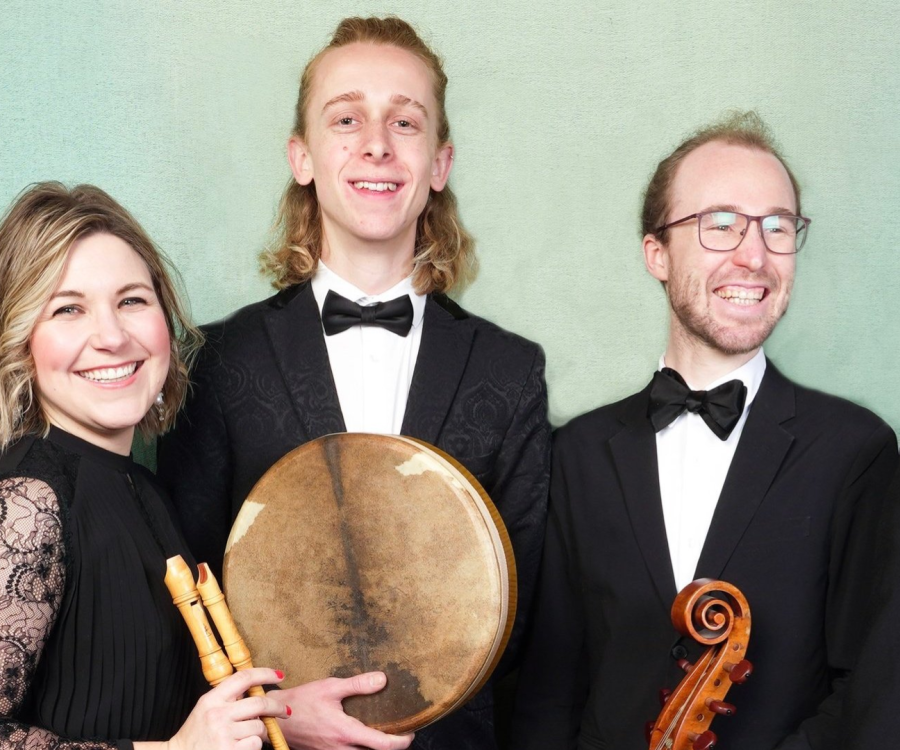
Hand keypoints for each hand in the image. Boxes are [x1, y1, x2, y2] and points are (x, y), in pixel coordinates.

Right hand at [168, 667, 289, 749]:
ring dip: (260, 731)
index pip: (243, 678)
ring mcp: (223, 734)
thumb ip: (228, 697)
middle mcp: (218, 715)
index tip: (279, 675)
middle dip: (277, 707)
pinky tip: (242, 746)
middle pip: (259, 704)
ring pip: (259, 727)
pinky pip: (255, 744)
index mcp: (212, 699)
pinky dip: (254, 746)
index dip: (264, 674)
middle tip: (285, 711)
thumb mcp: (207, 707)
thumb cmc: (196, 733)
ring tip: (247, 735)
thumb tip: (258, 689)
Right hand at [270, 671, 414, 749]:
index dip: (402, 742)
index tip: (411, 733)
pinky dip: (360, 749)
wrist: (275, 720)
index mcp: (346, 733)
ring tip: (384, 734)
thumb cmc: (302, 702)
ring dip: (375, 749)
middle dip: (391, 747)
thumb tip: (383, 680)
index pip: (382, 745)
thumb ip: (358, 685)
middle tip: (401, 733)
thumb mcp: (330, 687)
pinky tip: (362, 736)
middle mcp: (341, 749)